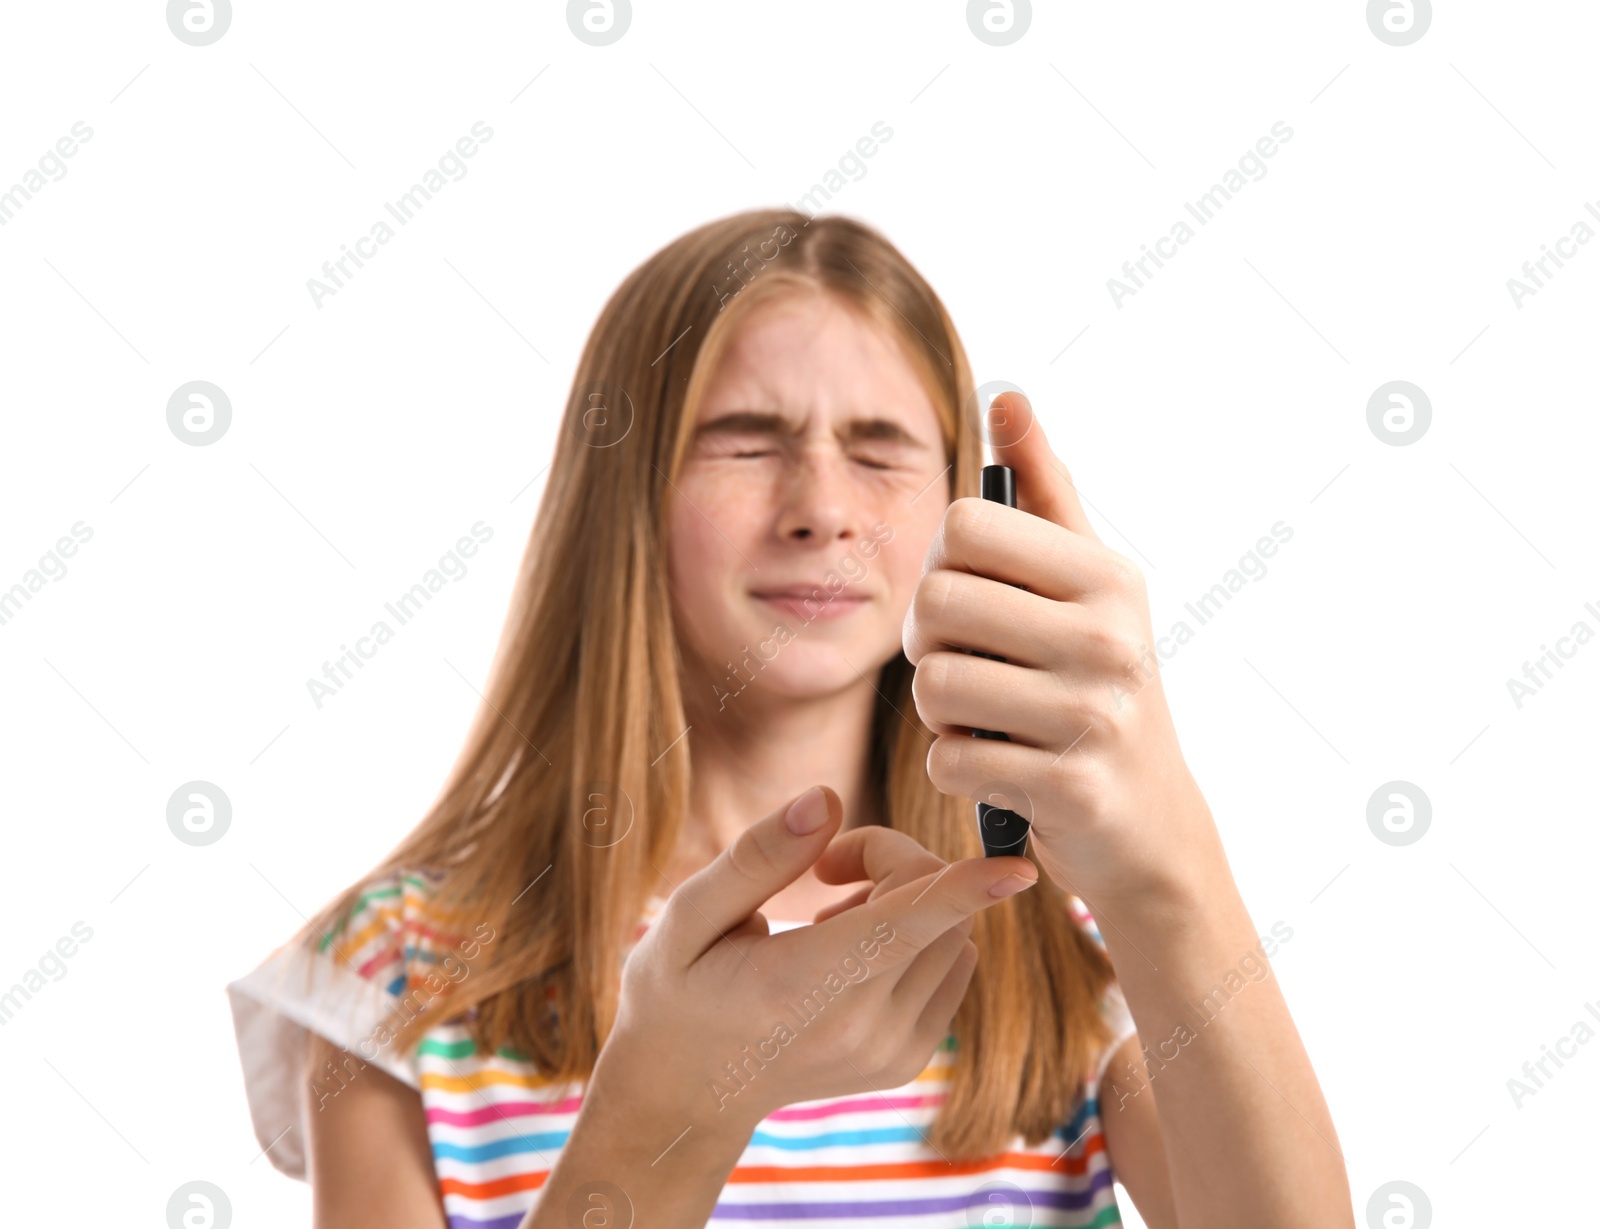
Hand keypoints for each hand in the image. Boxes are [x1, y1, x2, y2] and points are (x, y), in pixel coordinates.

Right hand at [597, 784, 1038, 1137]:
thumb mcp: (688, 916)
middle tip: (827, 867)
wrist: (685, 1093)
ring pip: (955, 935)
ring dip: (911, 902)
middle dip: (895, 861)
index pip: (903, 926)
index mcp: (802, 986)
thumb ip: (759, 857)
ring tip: (833, 917)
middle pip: (938, 908)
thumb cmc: (676, 988)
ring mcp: (890, 1052)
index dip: (964, 888)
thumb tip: (827, 800)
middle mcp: (860, 1028)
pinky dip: (919, 939)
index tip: (1018, 866)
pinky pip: (952, 968)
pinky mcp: (907, 1060)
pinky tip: (853, 951)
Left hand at [901, 391, 1218, 904]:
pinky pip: (950, 762)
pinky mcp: (1072, 788)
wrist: (1150, 826)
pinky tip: (1000, 769)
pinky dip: (958, 770)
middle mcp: (1110, 636)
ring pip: (933, 683)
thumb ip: (1044, 490)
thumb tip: (1007, 394)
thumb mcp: (1089, 584)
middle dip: (928, 640)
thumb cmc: (1100, 686)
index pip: (963, 524)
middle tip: (963, 664)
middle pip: (935, 600)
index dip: (941, 564)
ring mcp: (1095, 715)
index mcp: (1108, 576)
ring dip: (940, 713)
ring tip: (982, 719)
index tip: (969, 599)